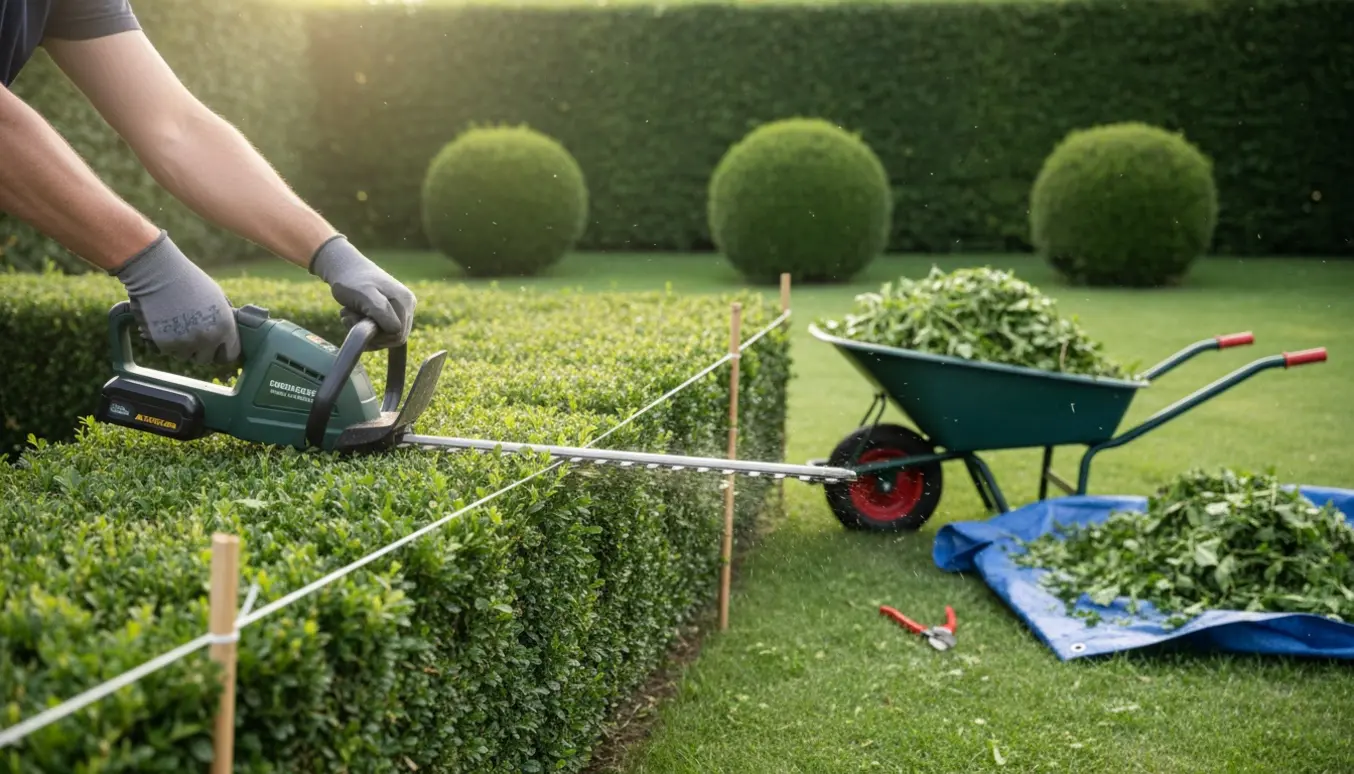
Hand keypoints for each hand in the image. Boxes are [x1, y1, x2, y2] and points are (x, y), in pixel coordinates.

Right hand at [111, 230, 240, 364]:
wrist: (159, 273)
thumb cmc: (189, 281)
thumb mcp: (218, 298)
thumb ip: (224, 319)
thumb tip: (228, 334)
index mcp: (226, 327)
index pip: (229, 356)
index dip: (221, 352)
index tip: (214, 348)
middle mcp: (208, 338)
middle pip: (205, 359)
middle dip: (199, 350)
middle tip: (191, 335)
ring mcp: (186, 343)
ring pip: (185, 356)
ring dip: (181, 346)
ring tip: (177, 325)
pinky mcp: (165, 344)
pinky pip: (168, 351)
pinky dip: (165, 342)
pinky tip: (164, 324)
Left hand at [309, 235, 415, 348]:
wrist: (344, 266)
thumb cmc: (351, 280)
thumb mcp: (364, 295)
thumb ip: (381, 311)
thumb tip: (396, 331)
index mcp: (405, 302)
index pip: (398, 336)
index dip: (377, 337)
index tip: (357, 323)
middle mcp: (408, 304)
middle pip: (394, 337)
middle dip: (371, 334)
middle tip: (351, 318)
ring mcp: (401, 307)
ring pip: (387, 335)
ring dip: (366, 330)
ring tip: (350, 315)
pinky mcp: (393, 309)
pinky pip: (383, 329)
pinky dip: (366, 326)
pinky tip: (354, 315)